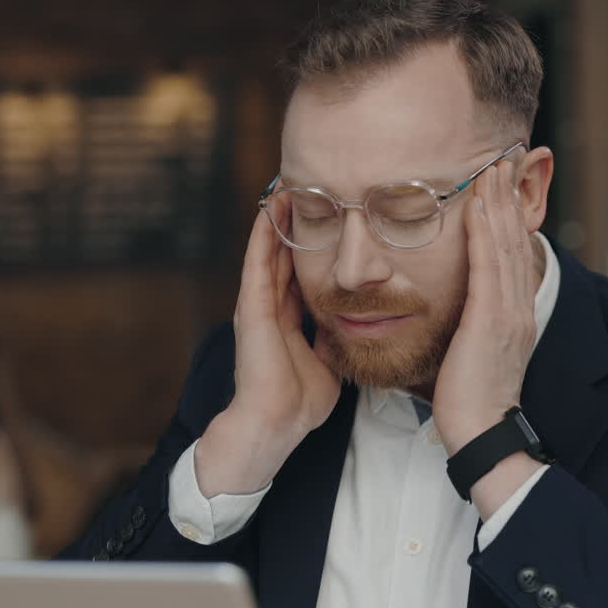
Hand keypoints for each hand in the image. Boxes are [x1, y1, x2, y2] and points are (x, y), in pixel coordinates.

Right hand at [195, 207, 341, 496]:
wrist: (277, 423)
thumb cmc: (300, 401)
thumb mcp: (326, 359)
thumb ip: (333, 339)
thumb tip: (355, 326)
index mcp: (286, 317)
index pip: (297, 269)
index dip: (307, 242)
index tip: (322, 213)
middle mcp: (269, 305)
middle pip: (281, 252)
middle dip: (291, 221)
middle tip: (302, 183)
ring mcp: (257, 304)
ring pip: (267, 250)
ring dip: (275, 218)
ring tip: (285, 184)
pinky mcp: (252, 308)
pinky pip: (258, 262)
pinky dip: (264, 235)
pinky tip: (272, 208)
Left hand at [432, 160, 538, 454]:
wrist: (481, 435)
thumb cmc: (466, 402)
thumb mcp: (469, 355)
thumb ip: (466, 329)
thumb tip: (450, 314)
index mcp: (510, 315)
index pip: (510, 255)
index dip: (506, 218)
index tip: (498, 186)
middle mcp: (516, 309)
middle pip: (514, 241)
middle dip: (509, 200)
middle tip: (502, 160)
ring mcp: (508, 314)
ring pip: (506, 247)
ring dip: (499, 205)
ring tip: (492, 170)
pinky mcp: (493, 323)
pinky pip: (489, 269)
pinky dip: (486, 235)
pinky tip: (478, 209)